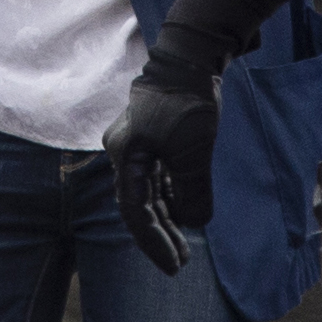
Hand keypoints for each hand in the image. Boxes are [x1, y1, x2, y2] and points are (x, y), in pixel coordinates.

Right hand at [107, 68, 219, 273]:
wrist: (192, 56)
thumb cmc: (188, 103)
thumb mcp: (193, 153)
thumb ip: (192, 191)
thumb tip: (194, 222)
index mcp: (126, 156)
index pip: (135, 211)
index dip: (154, 241)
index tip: (174, 265)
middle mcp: (127, 151)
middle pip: (140, 204)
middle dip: (160, 235)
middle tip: (180, 262)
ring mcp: (140, 143)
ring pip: (150, 191)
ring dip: (167, 217)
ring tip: (183, 244)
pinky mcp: (156, 135)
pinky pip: (159, 175)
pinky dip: (171, 195)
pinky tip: (184, 212)